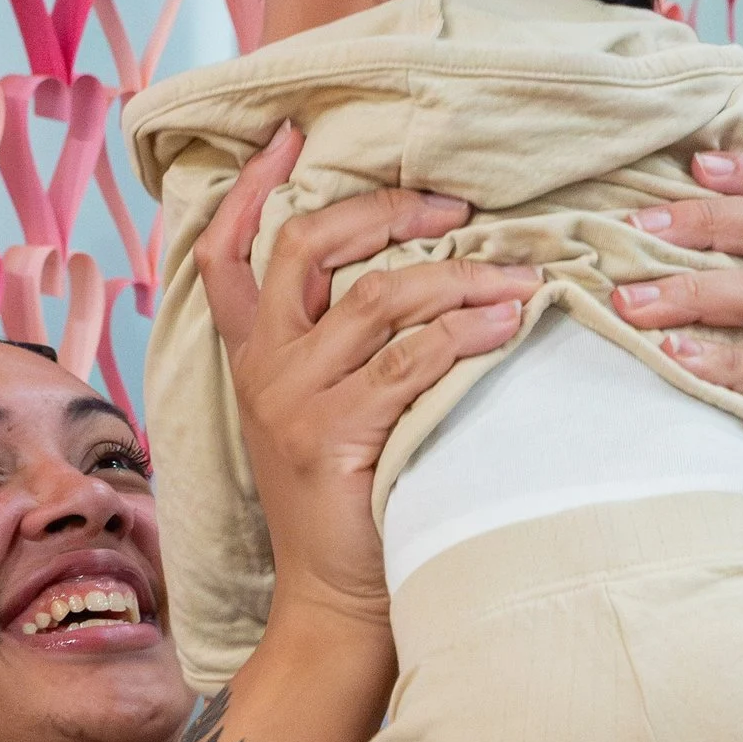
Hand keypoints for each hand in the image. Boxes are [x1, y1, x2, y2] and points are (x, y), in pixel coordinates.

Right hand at [199, 124, 535, 641]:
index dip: (253, 189)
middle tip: (452, 203)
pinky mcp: (335, 437)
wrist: (337, 606)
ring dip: (455, 274)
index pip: (227, 253)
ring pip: (376, 298)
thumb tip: (415, 274)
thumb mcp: (323, 416)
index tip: (288, 135)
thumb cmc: (352, 508)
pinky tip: (508, 324)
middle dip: (383, 210)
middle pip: (308, 247)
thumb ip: (340, 351)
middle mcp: (263, 370)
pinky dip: (466, 331)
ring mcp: (294, 401)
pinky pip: (409, 359)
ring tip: (515, 274)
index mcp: (253, 358)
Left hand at [614, 153, 742, 556]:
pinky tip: (672, 360)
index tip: (695, 163)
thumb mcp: (712, 345)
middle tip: (637, 225)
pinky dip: (719, 362)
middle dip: (709, 220)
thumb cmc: (721, 422)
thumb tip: (617, 236)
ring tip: (631, 303)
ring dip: (695, 290)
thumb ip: (695, 295)